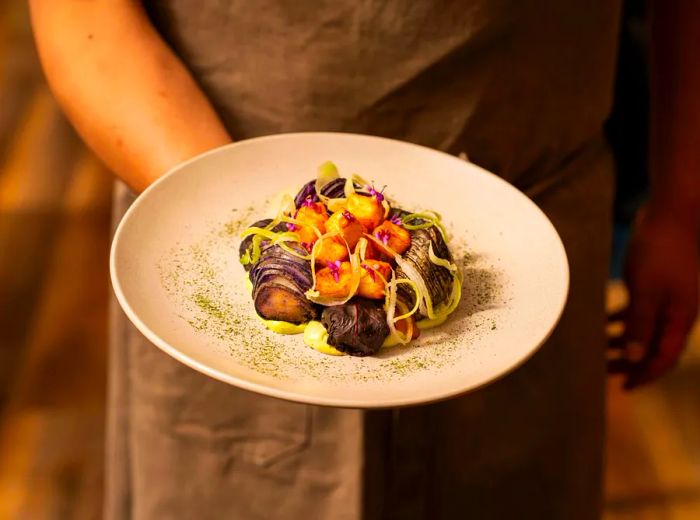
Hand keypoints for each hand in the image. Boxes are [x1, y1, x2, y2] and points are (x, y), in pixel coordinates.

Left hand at [608, 207, 698, 388]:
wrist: (673, 211)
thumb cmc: (661, 249)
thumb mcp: (646, 290)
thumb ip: (640, 324)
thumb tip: (633, 358)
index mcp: (681, 318)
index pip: (664, 358)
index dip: (644, 375)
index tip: (624, 387)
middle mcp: (678, 311)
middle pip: (654, 347)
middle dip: (630, 362)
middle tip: (603, 371)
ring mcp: (670, 296)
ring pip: (646, 328)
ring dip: (624, 341)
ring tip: (600, 350)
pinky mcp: (658, 282)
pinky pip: (641, 309)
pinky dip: (624, 318)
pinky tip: (605, 321)